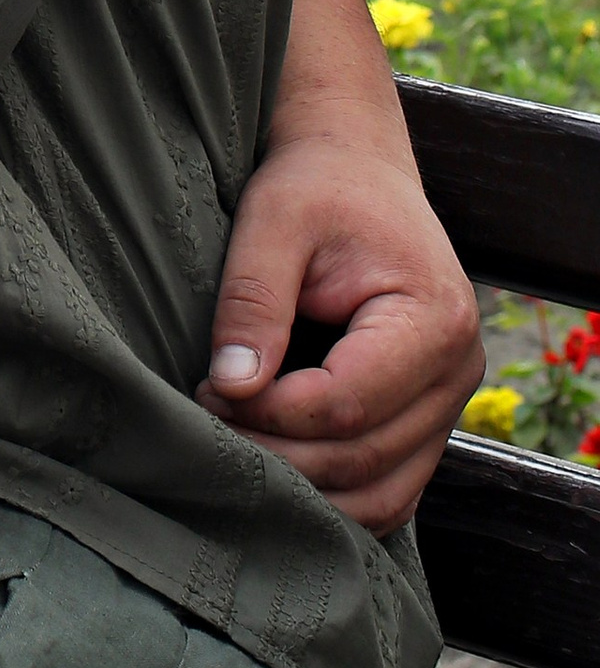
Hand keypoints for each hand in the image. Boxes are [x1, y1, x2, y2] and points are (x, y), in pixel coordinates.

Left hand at [197, 131, 481, 530]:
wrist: (359, 171)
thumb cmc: (317, 188)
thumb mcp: (273, 222)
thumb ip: (252, 302)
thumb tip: (230, 384)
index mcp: (433, 320)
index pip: (346, 404)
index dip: (270, 413)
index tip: (208, 390)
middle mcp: (458, 372)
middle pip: (364, 458)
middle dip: (277, 454)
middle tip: (209, 419)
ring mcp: (448, 404)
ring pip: (382, 492)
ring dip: (304, 489)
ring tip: (236, 445)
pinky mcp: (427, 420)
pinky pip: (389, 488)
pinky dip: (333, 495)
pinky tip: (274, 465)